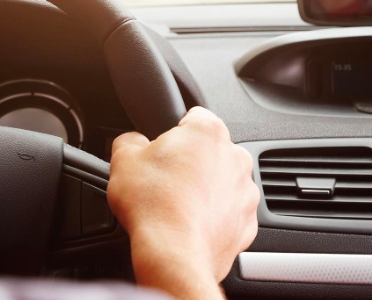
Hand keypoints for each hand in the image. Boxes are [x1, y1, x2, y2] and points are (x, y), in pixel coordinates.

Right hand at [107, 107, 258, 298]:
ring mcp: (245, 192)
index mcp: (208, 131)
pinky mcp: (248, 224)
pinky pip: (229, 213)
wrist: (174, 255)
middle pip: (210, 150)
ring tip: (176, 206)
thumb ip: (129, 139)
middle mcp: (235, 157)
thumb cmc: (153, 205)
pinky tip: (189, 225)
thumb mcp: (123, 159)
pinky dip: (214, 218)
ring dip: (205, 189)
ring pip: (223, 182)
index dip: (173, 132)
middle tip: (164, 179)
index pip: (194, 116)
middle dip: (190, 162)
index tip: (161, 149)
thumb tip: (132, 142)